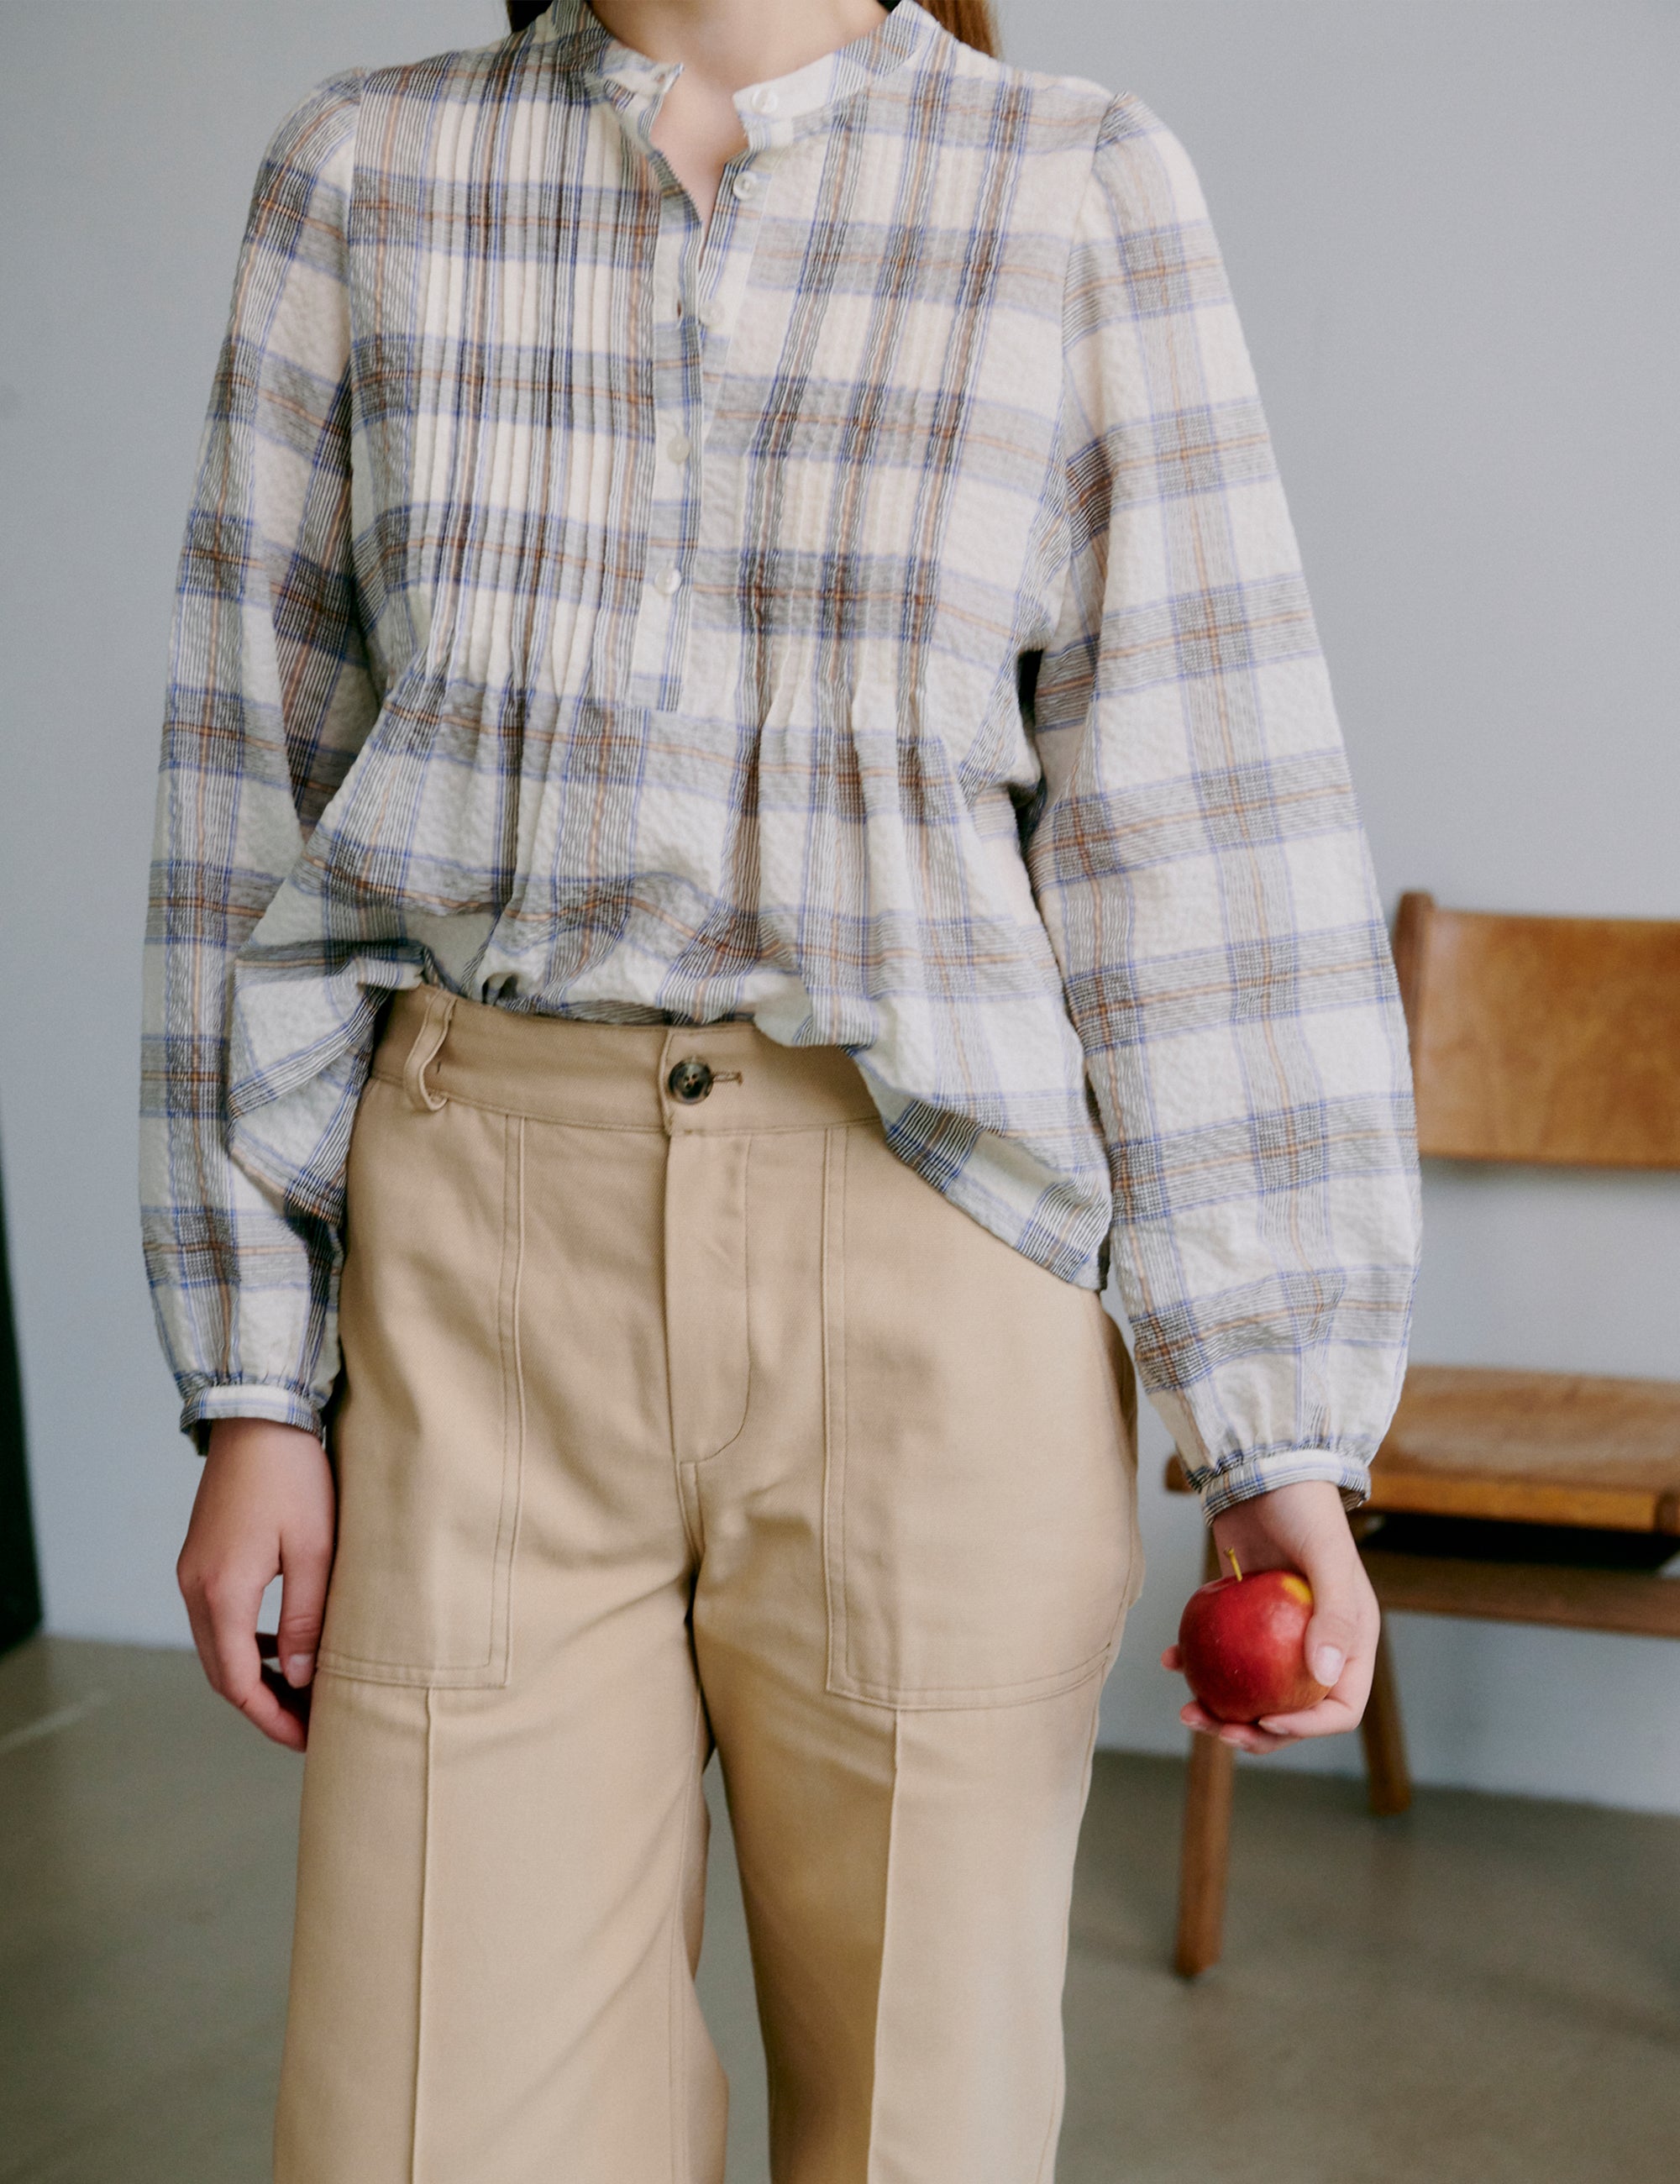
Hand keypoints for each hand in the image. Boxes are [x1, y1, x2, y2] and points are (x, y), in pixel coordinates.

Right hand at [177, 1418, 335, 1750]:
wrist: (259, 1416)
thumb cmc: (294, 1476)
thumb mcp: (314, 1550)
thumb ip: (306, 1618)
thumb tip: (304, 1678)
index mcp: (221, 1592)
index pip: (239, 1683)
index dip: (272, 1718)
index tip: (308, 1738)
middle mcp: (195, 1588)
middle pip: (222, 1672)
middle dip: (263, 1705)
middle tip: (308, 1725)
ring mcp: (193, 1572)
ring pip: (219, 1647)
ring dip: (255, 1675)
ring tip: (302, 1691)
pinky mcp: (201, 1557)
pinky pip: (219, 1618)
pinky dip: (247, 1643)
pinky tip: (282, 1643)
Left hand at [1160, 1479, 1378, 1757]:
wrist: (1265, 1470)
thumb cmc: (1304, 1510)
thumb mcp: (1326, 1559)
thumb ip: (1334, 1616)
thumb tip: (1323, 1676)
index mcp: (1351, 1643)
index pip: (1339, 1707)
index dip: (1305, 1726)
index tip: (1263, 1719)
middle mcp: (1318, 1645)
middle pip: (1292, 1709)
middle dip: (1255, 1732)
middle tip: (1216, 1729)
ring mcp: (1278, 1634)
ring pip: (1253, 1689)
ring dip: (1220, 1708)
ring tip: (1187, 1708)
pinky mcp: (1244, 1616)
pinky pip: (1223, 1652)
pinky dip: (1197, 1661)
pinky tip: (1170, 1660)